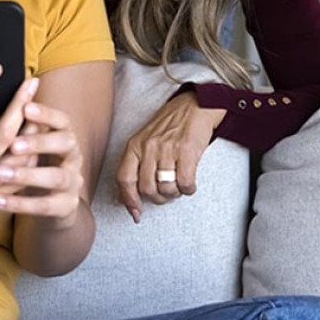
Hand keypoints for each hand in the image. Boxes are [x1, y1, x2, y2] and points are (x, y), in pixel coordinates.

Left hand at [0, 100, 84, 227]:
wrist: (56, 203)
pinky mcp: (66, 205)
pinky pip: (44, 206)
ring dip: (28, 174)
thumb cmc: (37, 164)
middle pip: (66, 143)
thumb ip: (26, 128)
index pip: (62, 120)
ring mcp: (73, 182)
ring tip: (0, 173)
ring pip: (57, 177)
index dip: (46, 114)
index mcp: (66, 137)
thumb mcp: (34, 145)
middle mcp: (74, 157)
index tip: (25, 107)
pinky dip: (20, 204)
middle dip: (40, 142)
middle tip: (13, 144)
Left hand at [116, 91, 224, 222]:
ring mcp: (167, 149)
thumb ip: (137, 164)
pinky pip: (185, 182)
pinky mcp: (186, 151)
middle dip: (158, 198)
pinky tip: (189, 184)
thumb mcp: (146, 140)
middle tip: (166, 194)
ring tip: (178, 186)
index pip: (124, 179)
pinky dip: (188, 189)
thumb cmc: (170, 125)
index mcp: (135, 145)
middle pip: (146, 188)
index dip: (129, 200)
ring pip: (166, 187)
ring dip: (174, 193)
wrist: (194, 106)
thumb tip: (129, 197)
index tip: (136, 213)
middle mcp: (148, 147)